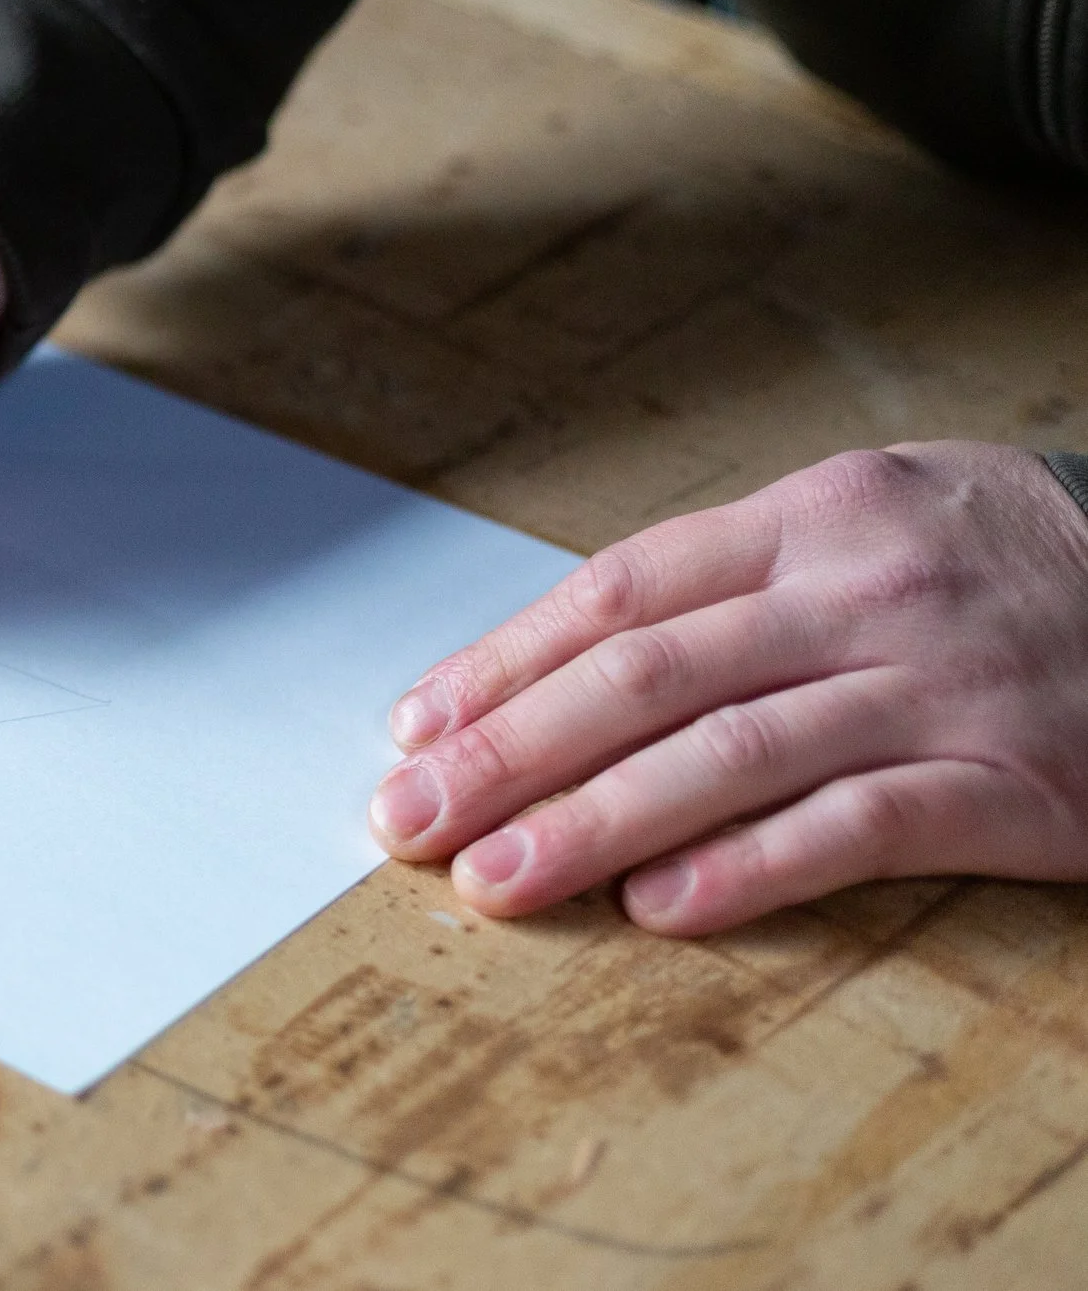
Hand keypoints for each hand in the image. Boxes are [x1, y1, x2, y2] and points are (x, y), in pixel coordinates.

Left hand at [370, 441, 1087, 933]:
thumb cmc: (1010, 569)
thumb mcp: (876, 526)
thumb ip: (737, 582)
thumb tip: (563, 667)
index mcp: (814, 518)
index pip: (618, 592)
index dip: (504, 665)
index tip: (418, 730)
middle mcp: (864, 592)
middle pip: (646, 675)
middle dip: (507, 753)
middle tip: (411, 819)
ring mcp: (940, 687)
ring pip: (727, 755)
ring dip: (591, 822)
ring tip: (496, 878)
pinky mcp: (1014, 784)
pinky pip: (858, 827)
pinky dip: (749, 868)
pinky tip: (659, 906)